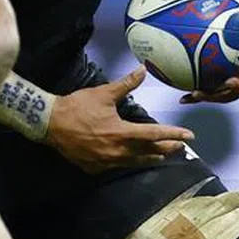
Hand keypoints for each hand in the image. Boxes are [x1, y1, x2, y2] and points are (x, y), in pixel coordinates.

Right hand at [44, 67, 194, 173]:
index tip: (189, 136)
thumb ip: (126, 85)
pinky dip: (126, 162)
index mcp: (123, 133)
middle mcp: (119, 152)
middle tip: (179, 146)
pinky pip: (116, 167)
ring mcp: (107, 162)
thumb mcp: (103, 93)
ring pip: (135, 163)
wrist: (49, 123)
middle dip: (166, 148)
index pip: (155, 134)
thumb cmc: (77, 107)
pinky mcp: (95, 168)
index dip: (173, 134)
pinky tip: (128, 160)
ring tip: (161, 157)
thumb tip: (143, 70)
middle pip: (149, 152)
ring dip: (150, 158)